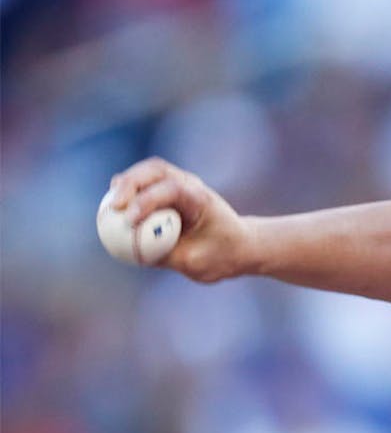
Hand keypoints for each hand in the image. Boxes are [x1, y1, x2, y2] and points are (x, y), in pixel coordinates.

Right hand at [107, 157, 253, 282]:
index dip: (148, 201)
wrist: (239, 245)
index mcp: (201, 200)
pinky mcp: (169, 191)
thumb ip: (165, 255)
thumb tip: (130, 250)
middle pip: (155, 170)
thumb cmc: (221, 255)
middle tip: (112, 207)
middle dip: (129, 184)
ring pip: (147, 172)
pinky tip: (113, 207)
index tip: (130, 221)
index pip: (172, 189)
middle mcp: (190, 185)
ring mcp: (179, 184)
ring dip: (125, 183)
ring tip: (109, 205)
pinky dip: (127, 191)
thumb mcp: (196, 262)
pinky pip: (144, 184)